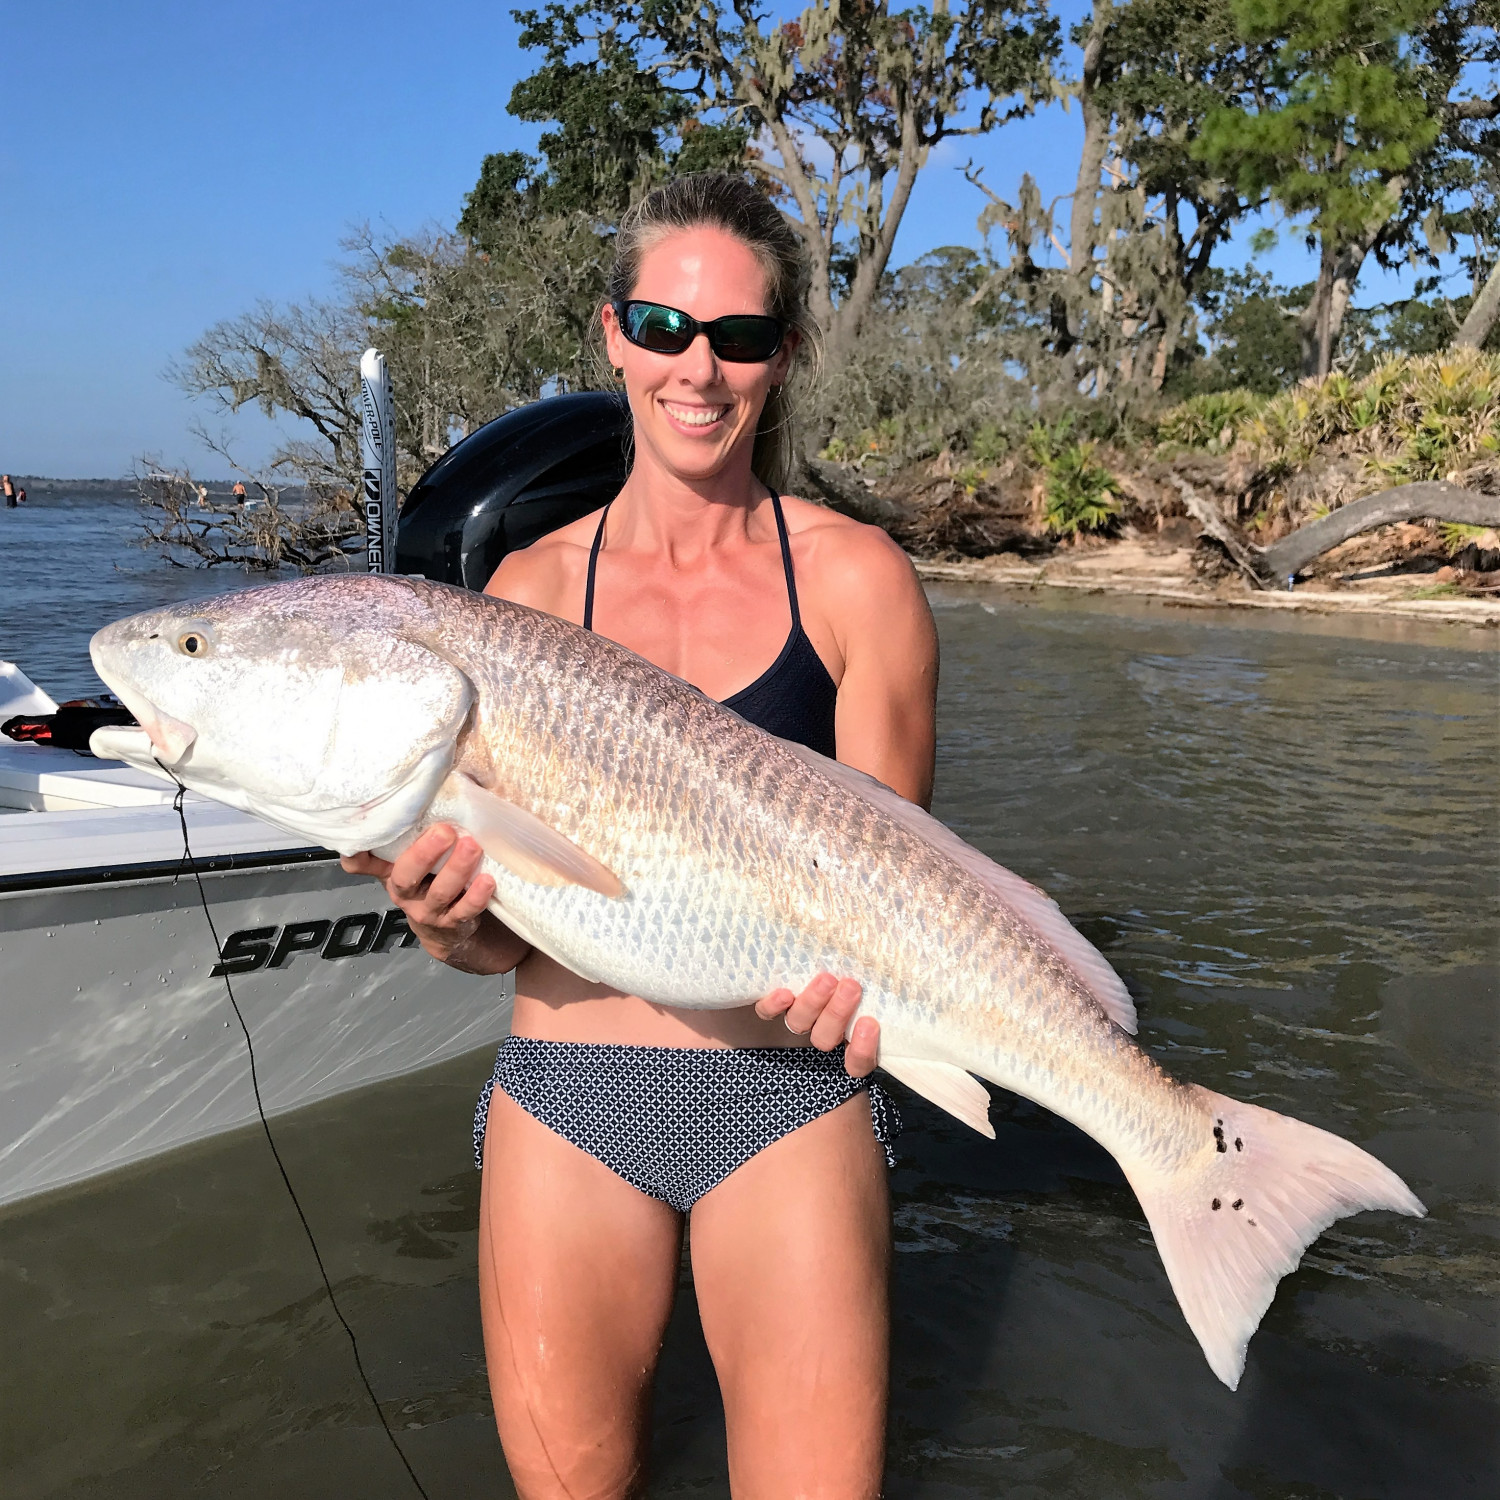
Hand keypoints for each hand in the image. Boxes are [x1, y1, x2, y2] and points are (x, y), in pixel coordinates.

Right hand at [340, 824, 495, 963]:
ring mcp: (427, 909)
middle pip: (406, 876)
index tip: (367, 832)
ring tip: (472, 847)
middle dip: (424, 853)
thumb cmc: (432, 877)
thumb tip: (442, 778)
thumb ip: (418, 826)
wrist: (445, 927)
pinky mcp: (452, 922)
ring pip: (439, 893)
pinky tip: (487, 880)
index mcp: (390, 870)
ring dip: (457, 869)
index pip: (360, 863)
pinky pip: (464, 911)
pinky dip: (476, 897)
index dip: (356, 852)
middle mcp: (404, 891)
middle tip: (444, 831)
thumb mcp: (416, 854)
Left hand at [755, 973, 878, 1078]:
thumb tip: (921, 962)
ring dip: (813, 1003)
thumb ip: (890, 986)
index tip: (870, 1024)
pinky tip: (782, 992)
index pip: (857, 1063)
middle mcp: (824, 1038)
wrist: (812, 962)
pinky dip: (773, 1005)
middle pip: (826, 1039)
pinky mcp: (774, 1009)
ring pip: (801, 1025)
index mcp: (850, 1043)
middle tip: (850, 986)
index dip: (861, 1050)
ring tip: (826, 978)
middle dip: (838, 1013)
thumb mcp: (880, 982)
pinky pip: (768, 1014)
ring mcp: (797, 1025)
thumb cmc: (859, 971)